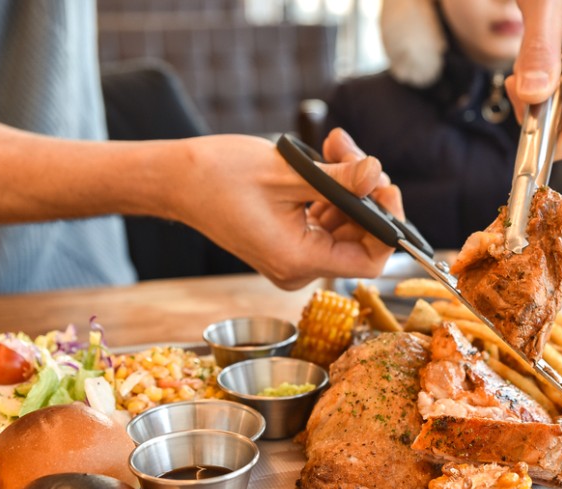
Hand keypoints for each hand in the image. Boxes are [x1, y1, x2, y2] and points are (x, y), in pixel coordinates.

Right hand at [173, 128, 399, 289]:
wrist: (175, 181)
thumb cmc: (218, 175)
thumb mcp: (288, 173)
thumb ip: (339, 179)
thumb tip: (376, 174)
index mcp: (297, 259)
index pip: (368, 260)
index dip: (387, 225)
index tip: (385, 186)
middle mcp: (297, 268)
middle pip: (358, 239)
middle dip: (366, 194)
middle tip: (355, 154)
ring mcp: (291, 258)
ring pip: (344, 227)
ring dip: (349, 187)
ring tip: (335, 147)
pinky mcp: (286, 243)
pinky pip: (325, 224)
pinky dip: (331, 195)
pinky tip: (324, 163)